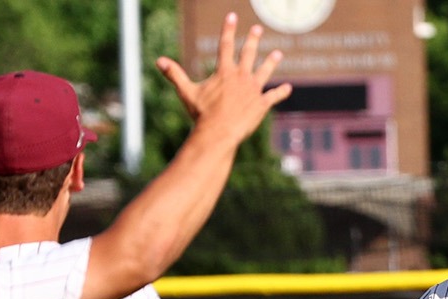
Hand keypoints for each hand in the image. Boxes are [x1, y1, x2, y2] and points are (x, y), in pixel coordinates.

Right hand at [155, 13, 291, 145]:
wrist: (219, 132)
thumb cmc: (202, 114)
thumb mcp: (187, 92)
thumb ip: (175, 74)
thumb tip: (158, 61)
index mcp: (224, 72)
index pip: (226, 45)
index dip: (228, 29)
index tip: (232, 16)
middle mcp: (241, 77)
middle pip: (248, 54)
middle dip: (253, 40)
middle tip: (258, 28)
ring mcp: (253, 90)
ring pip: (264, 72)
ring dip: (271, 62)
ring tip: (278, 53)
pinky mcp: (261, 105)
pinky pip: (273, 96)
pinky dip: (281, 92)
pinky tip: (288, 88)